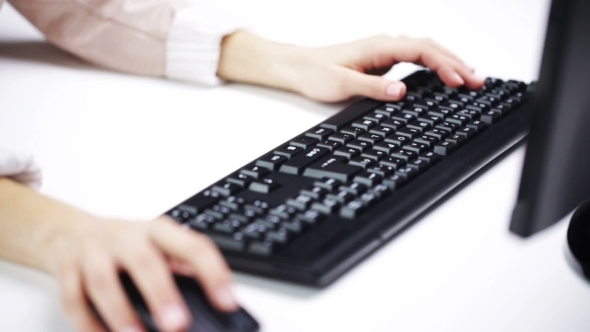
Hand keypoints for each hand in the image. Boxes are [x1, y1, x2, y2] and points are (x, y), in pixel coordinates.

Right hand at [51, 216, 236, 331]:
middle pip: (144, 261)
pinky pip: (74, 300)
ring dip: (121, 313)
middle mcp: (126, 237)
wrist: (73, 232)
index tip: (227, 303)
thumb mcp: (159, 246)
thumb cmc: (127, 245)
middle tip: (179, 325)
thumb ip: (182, 270)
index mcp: (158, 230)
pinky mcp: (67, 271)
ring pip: (104, 281)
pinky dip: (89, 324)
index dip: (213, 274)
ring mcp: (93, 252)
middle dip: (162, 294)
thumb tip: (211, 307)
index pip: (193, 245)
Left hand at [218, 32, 484, 102]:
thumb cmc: (316, 73)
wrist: (299, 67)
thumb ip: (373, 88)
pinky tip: (443, 75)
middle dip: (456, 63)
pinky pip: (417, 58)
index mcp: (379, 47)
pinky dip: (435, 65)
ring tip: (470, 78)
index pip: (421, 51)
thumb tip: (402, 92)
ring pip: (426, 51)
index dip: (444, 65)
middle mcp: (386, 45)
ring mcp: (385, 52)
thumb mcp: (343, 83)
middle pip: (430, 49)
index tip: (459, 80)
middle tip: (478, 81)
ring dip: (449, 63)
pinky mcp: (383, 61)